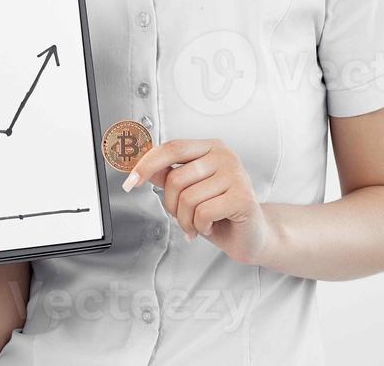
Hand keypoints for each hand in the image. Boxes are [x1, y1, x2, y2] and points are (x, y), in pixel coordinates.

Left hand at [123, 138, 276, 265]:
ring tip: (199, 224)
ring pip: (188, 198)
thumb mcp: (189, 191)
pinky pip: (203, 212)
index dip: (147, 164)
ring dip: (187, 221)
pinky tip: (211, 226)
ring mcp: (236, 174)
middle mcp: (225, 156)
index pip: (172, 148)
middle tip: (184, 217)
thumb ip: (168, 176)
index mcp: (210, 148)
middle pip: (176, 178)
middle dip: (172, 206)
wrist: (252, 235)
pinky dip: (201, 226)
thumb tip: (143, 168)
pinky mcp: (242, 196)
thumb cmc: (220, 212)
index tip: (130, 181)